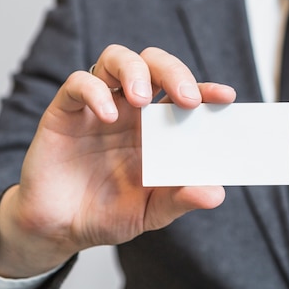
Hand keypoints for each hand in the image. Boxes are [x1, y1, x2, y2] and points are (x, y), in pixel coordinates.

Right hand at [0, 45, 235, 277]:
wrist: (62, 229)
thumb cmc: (110, 213)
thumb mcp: (153, 211)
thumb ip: (181, 199)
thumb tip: (217, 194)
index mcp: (157, 126)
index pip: (185, 94)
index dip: (207, 89)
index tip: (226, 96)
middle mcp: (130, 109)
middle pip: (154, 63)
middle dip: (174, 71)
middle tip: (187, 98)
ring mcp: (98, 107)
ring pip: (116, 59)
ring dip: (134, 70)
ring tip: (141, 98)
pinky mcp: (65, 112)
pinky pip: (78, 84)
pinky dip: (95, 92)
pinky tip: (108, 115)